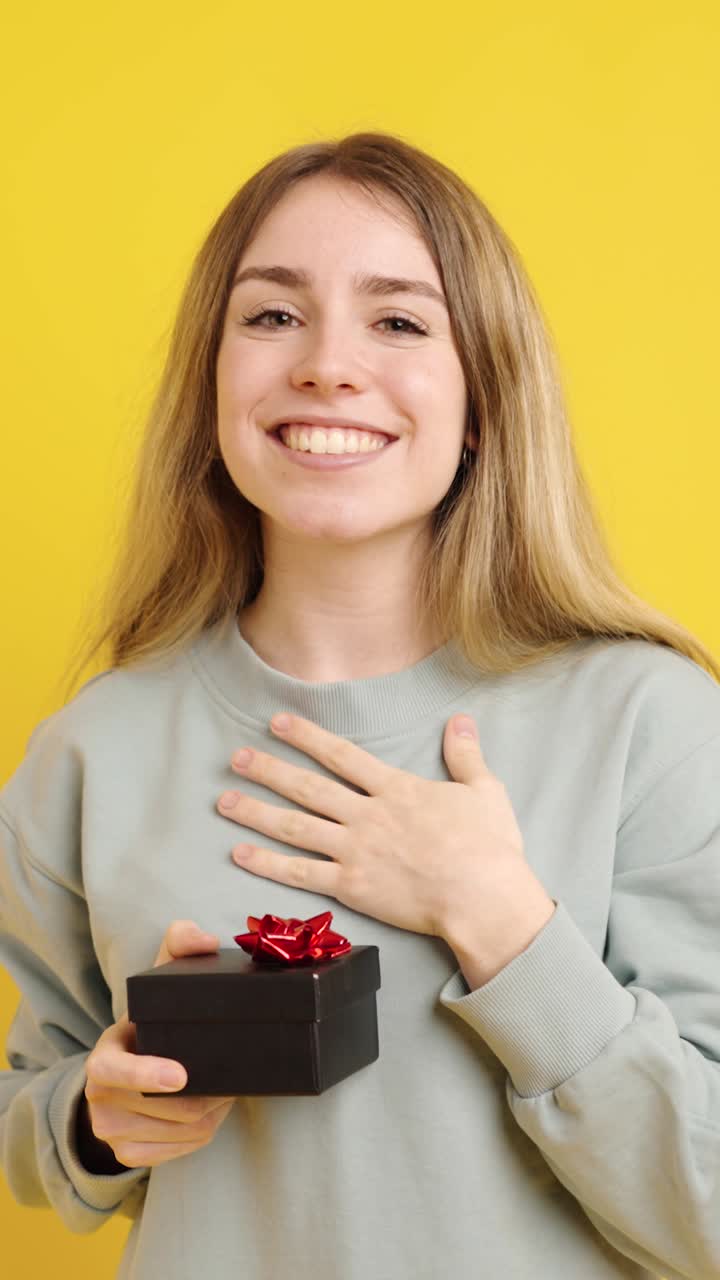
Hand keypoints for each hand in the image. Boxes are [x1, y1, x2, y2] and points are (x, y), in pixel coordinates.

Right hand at [82, 921, 235, 1169]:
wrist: (125, 1073)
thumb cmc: (149, 1023)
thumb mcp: (157, 982)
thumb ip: (179, 945)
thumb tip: (204, 940)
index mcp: (102, 1056)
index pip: (114, 1071)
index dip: (146, 1074)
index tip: (180, 1075)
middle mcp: (100, 1098)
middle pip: (169, 1107)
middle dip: (210, 1094)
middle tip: (232, 1077)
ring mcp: (112, 1131)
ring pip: (182, 1131)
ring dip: (213, 1114)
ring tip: (224, 1092)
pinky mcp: (128, 1155)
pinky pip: (180, 1151)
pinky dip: (202, 1134)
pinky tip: (210, 1114)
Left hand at [218, 713, 553, 950]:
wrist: (484, 900)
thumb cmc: (490, 848)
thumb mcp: (484, 791)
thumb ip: (466, 754)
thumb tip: (461, 719)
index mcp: (396, 790)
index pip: (341, 755)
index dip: (307, 737)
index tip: (277, 723)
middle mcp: (367, 816)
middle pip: (308, 788)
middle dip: (269, 770)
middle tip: (235, 759)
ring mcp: (355, 852)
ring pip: (295, 828)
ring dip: (257, 812)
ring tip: (224, 800)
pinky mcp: (352, 887)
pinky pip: (301, 874)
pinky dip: (268, 864)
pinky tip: (240, 853)